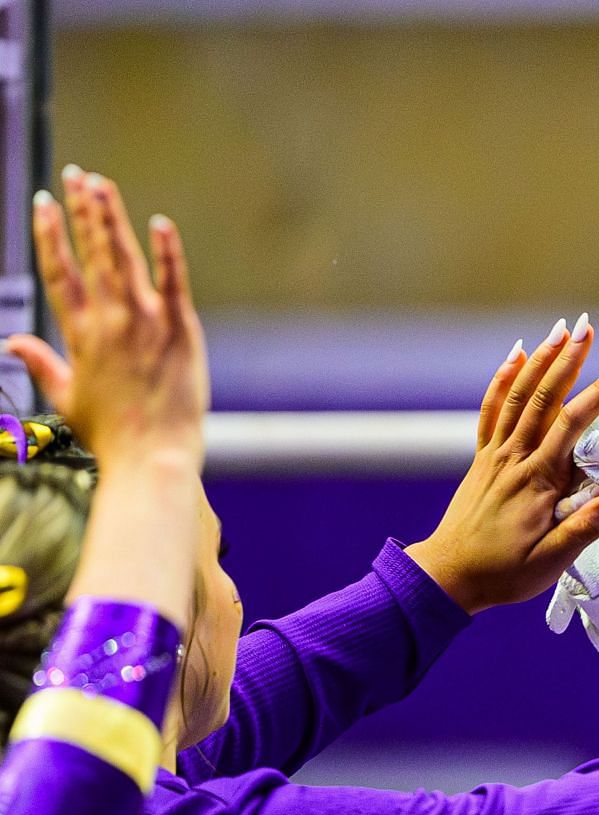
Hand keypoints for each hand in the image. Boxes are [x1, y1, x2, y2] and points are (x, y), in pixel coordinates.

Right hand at [10, 167, 206, 469]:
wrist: (152, 455)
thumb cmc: (111, 433)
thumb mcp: (65, 396)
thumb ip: (41, 363)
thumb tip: (12, 343)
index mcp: (79, 333)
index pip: (59, 271)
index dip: (49, 234)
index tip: (43, 203)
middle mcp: (109, 319)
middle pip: (91, 253)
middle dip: (81, 211)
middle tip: (75, 175)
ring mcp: (146, 321)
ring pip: (125, 257)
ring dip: (111, 218)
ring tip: (101, 184)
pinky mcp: (181, 329)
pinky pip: (173, 282)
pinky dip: (167, 252)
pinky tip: (160, 223)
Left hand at [406, 318, 598, 612]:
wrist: (449, 576)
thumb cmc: (503, 573)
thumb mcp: (549, 563)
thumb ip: (583, 531)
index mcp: (537, 482)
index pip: (573, 426)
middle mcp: (514, 460)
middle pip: (545, 398)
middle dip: (570, 360)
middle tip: (589, 327)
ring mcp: (495, 456)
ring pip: (520, 396)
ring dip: (541, 360)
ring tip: (560, 329)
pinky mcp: (483, 459)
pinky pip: (492, 410)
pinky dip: (504, 379)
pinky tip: (515, 355)